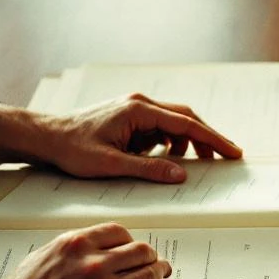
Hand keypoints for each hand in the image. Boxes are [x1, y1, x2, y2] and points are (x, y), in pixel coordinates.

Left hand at [0, 93, 241, 182]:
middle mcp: (140, 104)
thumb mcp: (111, 164)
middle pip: (186, 118)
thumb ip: (148, 168)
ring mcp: (135, 109)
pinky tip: (167, 158)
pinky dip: (170, 143)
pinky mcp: (131, 118)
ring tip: (196, 164)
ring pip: (175, 123)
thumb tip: (180, 174)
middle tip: (227, 156)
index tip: (232, 151)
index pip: (186, 124)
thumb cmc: (72, 149)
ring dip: (189, 142)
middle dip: (208, 139)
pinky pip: (160, 128)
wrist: (46, 137)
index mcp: (138, 111)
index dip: (212, 139)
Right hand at [0, 223, 171, 278]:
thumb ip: (72, 248)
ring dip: (158, 278)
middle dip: (151, 257)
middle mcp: (93, 265)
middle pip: (141, 252)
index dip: (131, 241)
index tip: (134, 249)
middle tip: (156, 263)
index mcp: (76, 245)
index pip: (120, 232)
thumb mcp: (42, 256)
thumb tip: (96, 245)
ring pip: (149, 277)